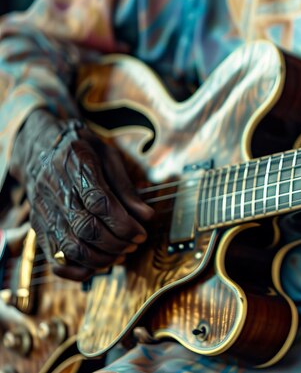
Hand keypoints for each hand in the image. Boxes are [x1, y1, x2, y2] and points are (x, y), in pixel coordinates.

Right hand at [9, 109, 152, 280]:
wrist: (41, 147)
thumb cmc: (83, 152)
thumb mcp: (109, 156)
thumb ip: (126, 187)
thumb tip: (147, 216)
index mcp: (77, 166)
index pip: (99, 202)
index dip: (123, 223)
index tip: (141, 233)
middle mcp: (55, 190)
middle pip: (86, 228)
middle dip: (116, 243)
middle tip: (135, 244)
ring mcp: (44, 211)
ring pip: (70, 246)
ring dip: (100, 258)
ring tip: (121, 254)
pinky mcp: (38, 226)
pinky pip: (53, 256)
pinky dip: (75, 269)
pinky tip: (95, 268)